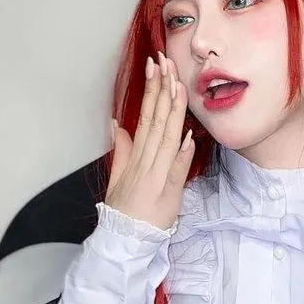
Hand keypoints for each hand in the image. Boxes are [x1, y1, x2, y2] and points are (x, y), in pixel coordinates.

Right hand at [105, 51, 194, 230]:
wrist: (126, 241)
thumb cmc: (124, 213)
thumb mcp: (116, 180)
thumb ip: (120, 151)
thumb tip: (118, 125)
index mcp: (134, 158)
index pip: (144, 117)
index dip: (151, 92)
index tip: (156, 69)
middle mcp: (145, 163)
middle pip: (155, 121)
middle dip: (162, 90)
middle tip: (167, 63)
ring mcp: (156, 177)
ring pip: (165, 138)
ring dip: (173, 111)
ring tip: (177, 85)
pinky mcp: (168, 193)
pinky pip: (176, 169)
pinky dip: (182, 152)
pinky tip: (188, 133)